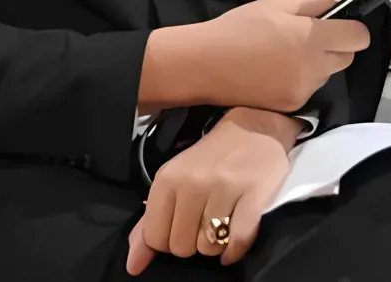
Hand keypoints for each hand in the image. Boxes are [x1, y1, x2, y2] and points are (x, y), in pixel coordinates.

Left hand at [126, 108, 298, 274]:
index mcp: (169, 177)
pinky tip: (234, 240)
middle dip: (192, 241)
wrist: (256, 126)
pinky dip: (235, 249)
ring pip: (209, 248)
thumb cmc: (213, 156)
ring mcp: (225, 188)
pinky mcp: (253, 194)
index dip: (168, 239)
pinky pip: (238, 241)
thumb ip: (150, 222)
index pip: (155, 238)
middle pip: (182, 247)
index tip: (182, 224)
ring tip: (222, 222)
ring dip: (216, 243)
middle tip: (204, 220)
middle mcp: (194, 182)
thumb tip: (134, 265)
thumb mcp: (175, 178)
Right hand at [141, 0, 369, 112]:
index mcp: (314, 38)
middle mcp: (315, 67)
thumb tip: (338, 6)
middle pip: (346, 58)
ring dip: (316, 64)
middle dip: (335, 46)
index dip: (353, 28)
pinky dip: (300, 80)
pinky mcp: (291, 106)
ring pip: (326, 74)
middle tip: (307, 37)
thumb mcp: (278, 4)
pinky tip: (275, 71)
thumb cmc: (240, 27)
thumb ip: (315, 3)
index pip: (359, 37)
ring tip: (285, 54)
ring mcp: (304, 90)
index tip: (339, 25)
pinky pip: (308, 89)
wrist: (205, 64)